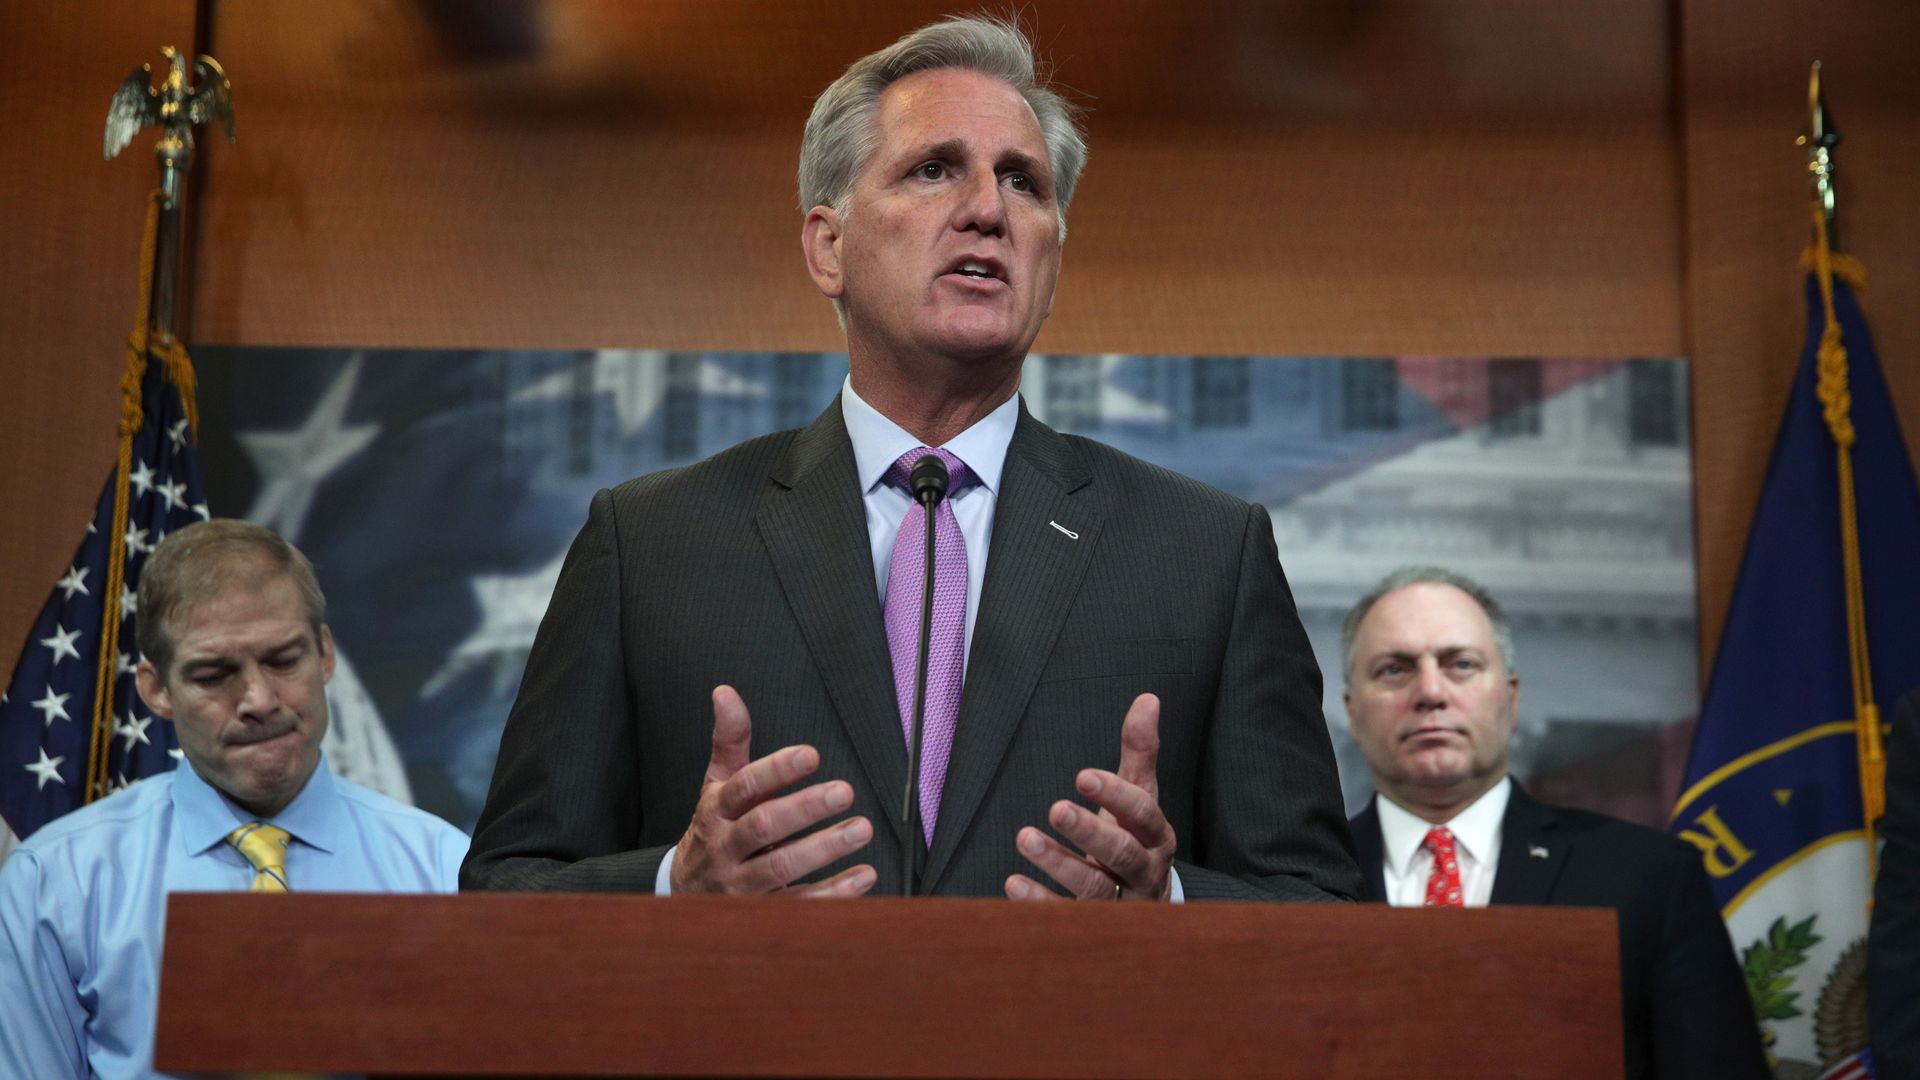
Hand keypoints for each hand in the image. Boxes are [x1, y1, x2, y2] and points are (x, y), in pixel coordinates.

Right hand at [669, 685, 876, 895]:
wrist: (687, 893)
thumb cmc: (714, 828)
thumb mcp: (716, 785)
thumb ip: (729, 741)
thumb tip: (725, 692)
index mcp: (716, 810)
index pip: (744, 787)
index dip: (775, 770)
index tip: (811, 755)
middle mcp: (726, 847)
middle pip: (763, 827)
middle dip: (804, 809)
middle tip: (845, 791)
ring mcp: (741, 884)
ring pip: (780, 868)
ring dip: (823, 849)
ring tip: (861, 829)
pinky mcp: (761, 912)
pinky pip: (799, 905)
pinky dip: (833, 893)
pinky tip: (864, 875)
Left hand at [1006, 693, 1175, 901]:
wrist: (1144, 906)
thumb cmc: (1135, 839)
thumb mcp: (1139, 797)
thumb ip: (1140, 752)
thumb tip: (1148, 699)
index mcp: (1156, 836)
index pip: (1143, 813)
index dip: (1115, 795)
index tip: (1082, 776)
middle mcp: (1144, 871)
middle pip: (1122, 853)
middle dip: (1090, 832)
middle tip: (1056, 808)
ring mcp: (1121, 905)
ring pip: (1094, 888)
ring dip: (1059, 864)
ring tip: (1024, 837)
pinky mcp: (1094, 928)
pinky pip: (1067, 919)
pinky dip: (1040, 903)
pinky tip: (1012, 884)